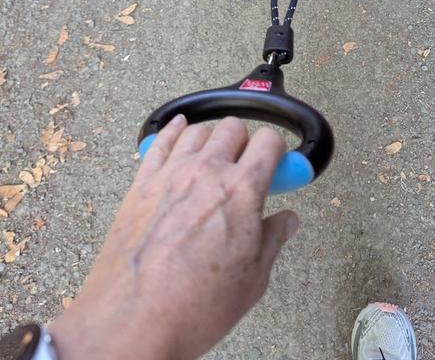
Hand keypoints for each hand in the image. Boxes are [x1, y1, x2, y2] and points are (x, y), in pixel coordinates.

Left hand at [49, 116, 298, 359]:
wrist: (132, 321)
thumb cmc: (192, 306)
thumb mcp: (252, 280)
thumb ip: (273, 240)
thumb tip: (287, 222)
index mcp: (241, 190)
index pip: (269, 141)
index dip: (277, 150)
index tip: (277, 164)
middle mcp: (207, 172)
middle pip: (233, 127)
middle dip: (245, 142)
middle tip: (246, 166)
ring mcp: (171, 173)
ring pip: (198, 130)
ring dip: (212, 138)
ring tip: (215, 156)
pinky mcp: (142, 183)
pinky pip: (160, 141)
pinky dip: (174, 130)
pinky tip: (179, 128)